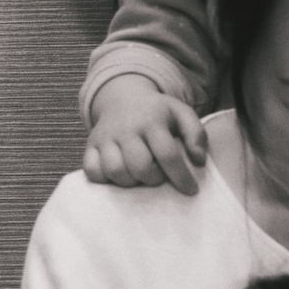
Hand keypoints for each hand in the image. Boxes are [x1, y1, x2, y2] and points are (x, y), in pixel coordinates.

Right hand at [84, 75, 206, 192]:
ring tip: (139, 175)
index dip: (181, 176)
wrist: (123, 97)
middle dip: (153, 178)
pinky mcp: (90, 146)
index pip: (168, 154)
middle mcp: (127, 129)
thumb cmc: (157, 113)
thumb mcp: (182, 113)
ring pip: (115, 171)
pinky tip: (119, 174)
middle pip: (140, 166)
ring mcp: (106, 137)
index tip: (191, 190)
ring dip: (130, 181)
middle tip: (159, 175)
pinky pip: (92, 171)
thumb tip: (199, 161)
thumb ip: (196, 135)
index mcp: (152, 121)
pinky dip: (105, 178)